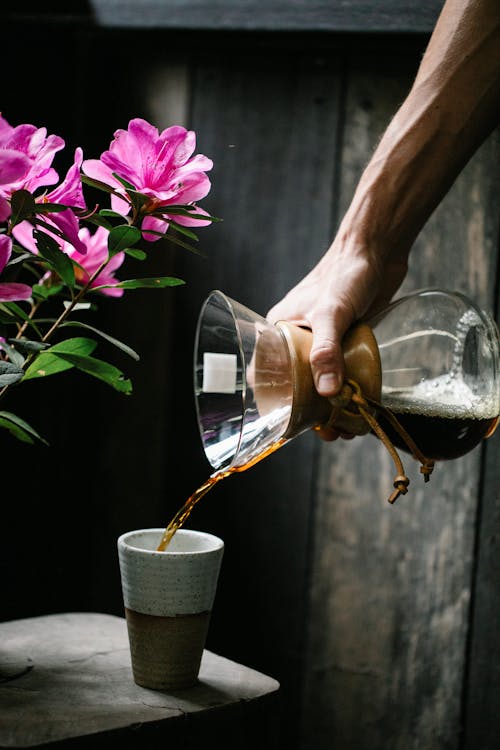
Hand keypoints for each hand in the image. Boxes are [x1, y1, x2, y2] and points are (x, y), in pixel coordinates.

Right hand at [266, 235, 407, 439]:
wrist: (376, 250)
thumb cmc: (345, 273)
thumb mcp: (332, 314)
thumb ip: (327, 352)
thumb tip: (328, 394)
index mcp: (278, 331)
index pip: (266, 374)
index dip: (276, 404)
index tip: (293, 427)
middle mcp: (296, 339)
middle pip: (297, 385)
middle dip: (311, 413)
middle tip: (328, 432)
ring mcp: (321, 341)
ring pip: (321, 382)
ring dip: (332, 406)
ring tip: (348, 426)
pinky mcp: (344, 341)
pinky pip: (341, 372)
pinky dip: (348, 390)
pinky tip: (360, 405)